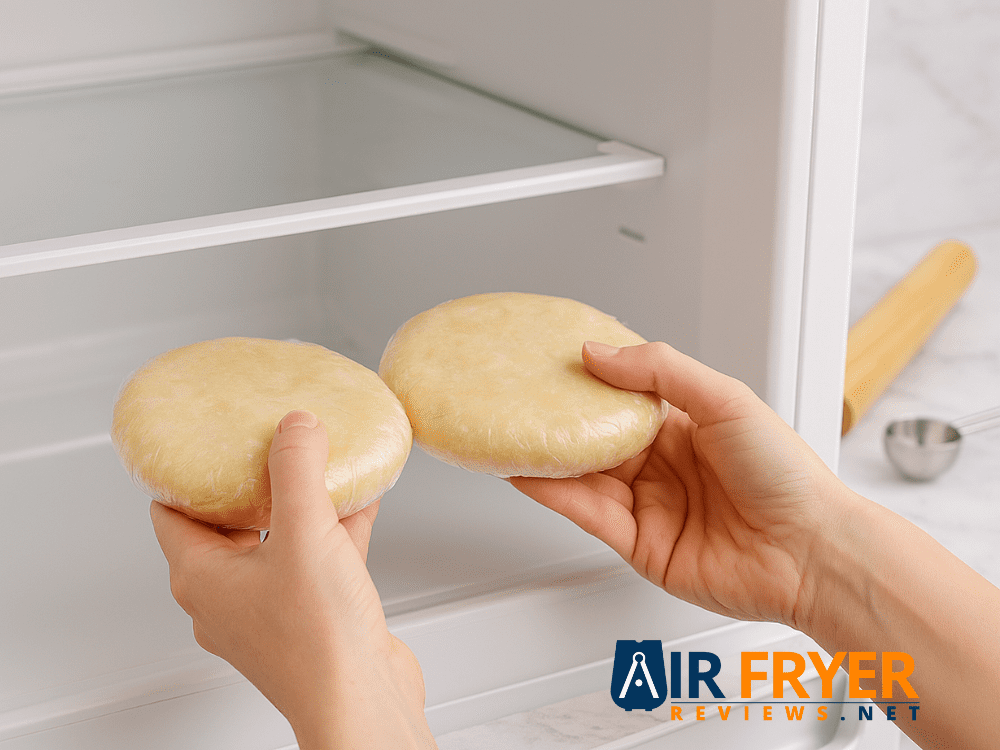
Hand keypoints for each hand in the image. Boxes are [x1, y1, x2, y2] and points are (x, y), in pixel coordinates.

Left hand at [150, 410, 435, 748]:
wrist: (362, 700)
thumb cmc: (317, 643)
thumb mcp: (305, 533)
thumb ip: (297, 470)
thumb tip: (294, 427)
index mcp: (202, 578)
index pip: (173, 511)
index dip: (188, 472)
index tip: (207, 439)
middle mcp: (229, 596)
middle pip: (229, 520)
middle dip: (253, 480)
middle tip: (267, 444)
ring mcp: (270, 608)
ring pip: (278, 538)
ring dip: (300, 502)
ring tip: (319, 463)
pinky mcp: (311, 615)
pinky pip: (316, 557)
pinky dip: (335, 527)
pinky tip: (360, 499)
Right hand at [509, 341, 846, 628]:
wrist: (811, 552)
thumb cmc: (786, 475)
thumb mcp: (725, 399)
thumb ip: (661, 371)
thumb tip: (601, 352)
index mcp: (686, 427)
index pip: (623, 397)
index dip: (589, 380)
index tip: (553, 361)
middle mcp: (664, 466)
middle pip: (597, 437)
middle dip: (559, 418)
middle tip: (519, 396)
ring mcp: (651, 506)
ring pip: (585, 475)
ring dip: (547, 456)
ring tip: (510, 432)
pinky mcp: (640, 545)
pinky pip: (588, 514)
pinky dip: (555, 493)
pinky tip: (529, 473)